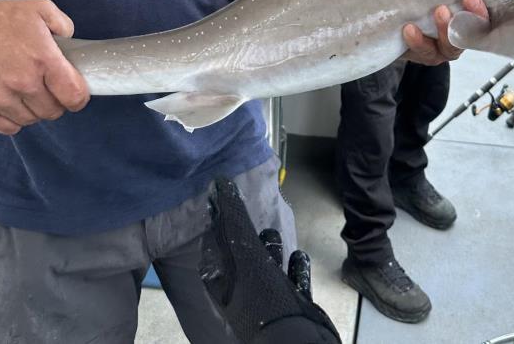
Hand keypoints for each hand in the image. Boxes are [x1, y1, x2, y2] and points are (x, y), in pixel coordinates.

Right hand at [0, 0, 88, 135]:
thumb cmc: (2, 18)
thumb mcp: (41, 9)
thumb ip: (64, 26)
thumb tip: (72, 44)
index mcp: (43, 59)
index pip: (73, 95)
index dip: (79, 97)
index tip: (76, 93)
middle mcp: (23, 83)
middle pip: (53, 112)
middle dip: (56, 102)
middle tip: (49, 87)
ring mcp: (1, 98)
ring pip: (31, 119)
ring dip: (34, 110)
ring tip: (28, 91)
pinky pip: (8, 126)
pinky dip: (14, 118)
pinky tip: (13, 101)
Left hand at [200, 178, 340, 342]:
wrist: (295, 337)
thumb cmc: (262, 297)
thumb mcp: (243, 253)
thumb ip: (233, 220)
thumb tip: (219, 185)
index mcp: (223, 283)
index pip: (216, 248)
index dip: (219, 226)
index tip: (224, 205)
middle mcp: (243, 293)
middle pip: (244, 258)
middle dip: (248, 238)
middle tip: (251, 215)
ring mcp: (269, 301)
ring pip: (269, 269)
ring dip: (272, 251)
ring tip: (273, 233)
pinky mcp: (293, 306)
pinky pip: (293, 281)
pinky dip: (295, 268)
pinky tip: (297, 256)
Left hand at [402, 0, 488, 64]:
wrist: (396, 23)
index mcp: (469, 20)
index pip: (482, 19)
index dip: (479, 11)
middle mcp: (460, 36)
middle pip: (470, 34)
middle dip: (467, 20)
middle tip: (461, 1)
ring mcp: (442, 48)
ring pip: (448, 47)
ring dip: (444, 29)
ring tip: (439, 11)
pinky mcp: (424, 55)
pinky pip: (424, 52)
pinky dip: (417, 41)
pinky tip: (409, 29)